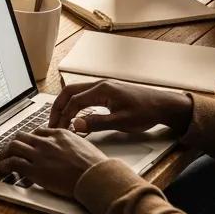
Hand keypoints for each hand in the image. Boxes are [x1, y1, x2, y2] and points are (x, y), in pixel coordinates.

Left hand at [0, 128, 108, 197]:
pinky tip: (3, 168)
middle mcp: (47, 141)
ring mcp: (39, 154)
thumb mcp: (84, 146)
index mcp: (60, 134)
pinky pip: (13, 163)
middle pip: (22, 136)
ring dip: (5, 152)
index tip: (29, 145)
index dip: (31, 139)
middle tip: (11, 150)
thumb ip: (72, 144)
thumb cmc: (95, 166)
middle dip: (15, 143)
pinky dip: (4, 165)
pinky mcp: (35, 169)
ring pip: (14, 146)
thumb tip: (70, 150)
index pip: (38, 131)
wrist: (95, 176)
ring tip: (2, 159)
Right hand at [48, 79, 193, 135]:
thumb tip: (76, 125)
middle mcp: (100, 85)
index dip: (63, 115)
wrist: (163, 105)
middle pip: (70, 92)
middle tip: (51, 123)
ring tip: (59, 119)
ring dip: (65, 104)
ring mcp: (103, 87)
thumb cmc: (146, 112)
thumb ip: (97, 123)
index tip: (58, 128)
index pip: (74, 101)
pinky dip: (75, 104)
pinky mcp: (107, 91)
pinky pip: (84, 95)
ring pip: (76, 92)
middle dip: (58, 107)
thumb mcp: (121, 121)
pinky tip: (75, 115)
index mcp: (102, 90)